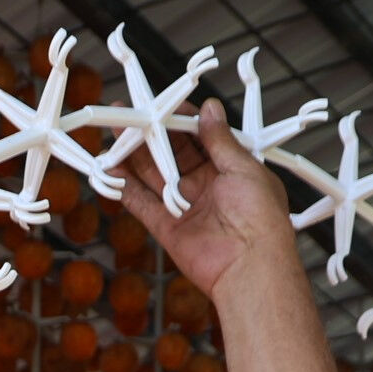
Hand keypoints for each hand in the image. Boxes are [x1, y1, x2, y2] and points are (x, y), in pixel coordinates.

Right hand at [111, 100, 300, 298]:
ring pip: (153, 175)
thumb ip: (220, 140)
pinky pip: (142, 203)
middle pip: (171, 153)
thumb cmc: (261, 218)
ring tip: (114, 136)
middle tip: (129, 116)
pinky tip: (111, 170)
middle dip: (151, 134)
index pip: (198, 136)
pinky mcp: (167, 227)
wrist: (252, 267)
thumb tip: (209, 110)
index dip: (180, 119)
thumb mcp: (244, 167)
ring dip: (133, 156)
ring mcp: (185, 206)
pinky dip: (126, 188)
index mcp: (229, 168)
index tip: (162, 104)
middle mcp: (206, 185)